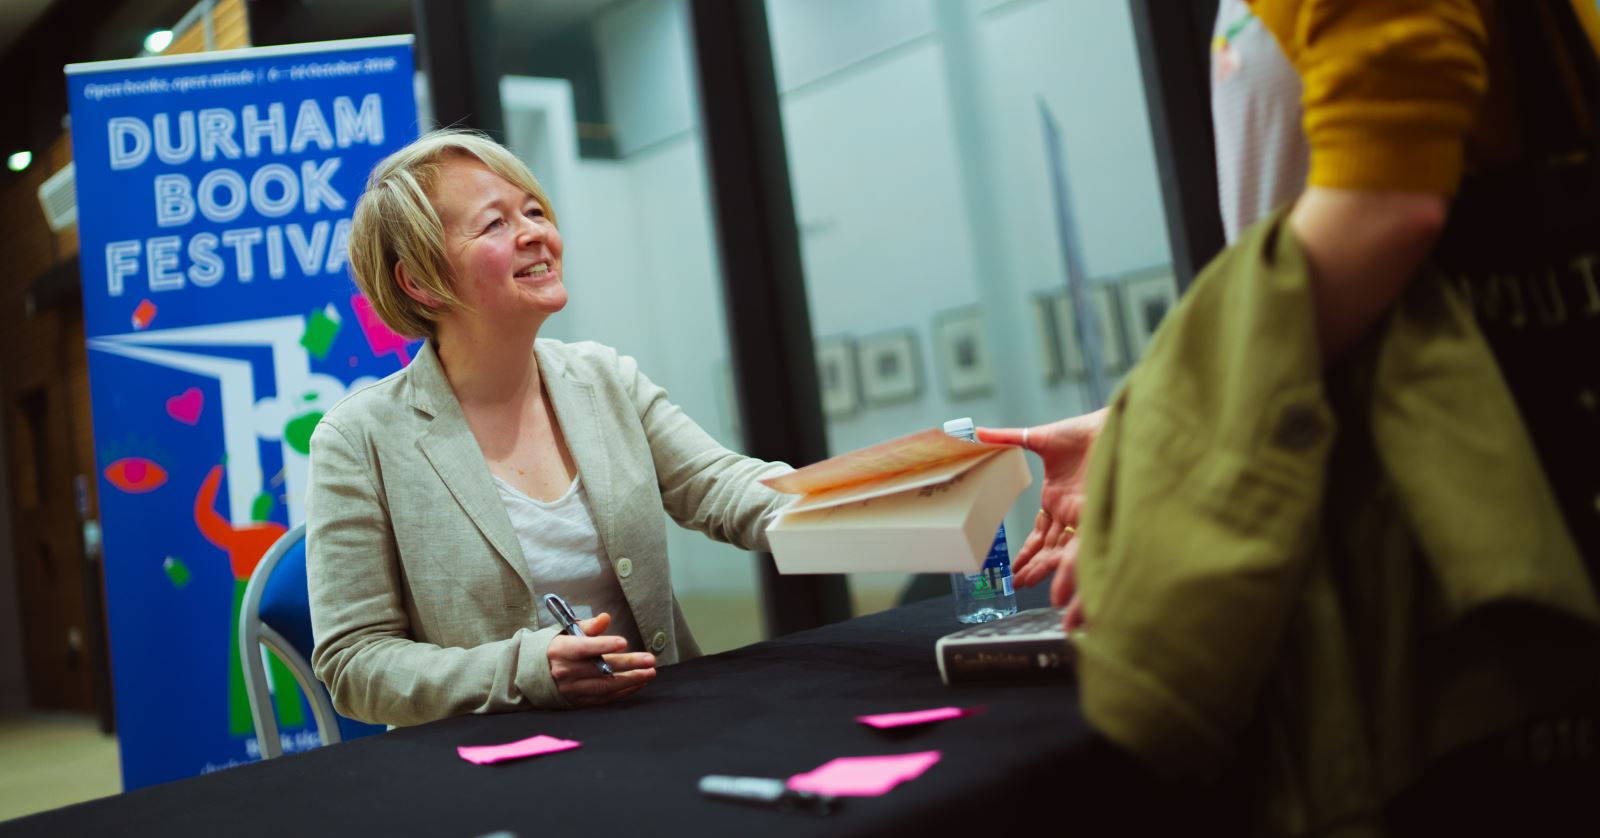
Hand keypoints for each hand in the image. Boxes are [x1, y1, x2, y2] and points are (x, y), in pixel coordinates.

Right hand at [547, 612, 655, 706]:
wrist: (533, 674)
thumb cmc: (556, 648)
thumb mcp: (567, 632)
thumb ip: (589, 626)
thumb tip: (606, 618)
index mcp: (561, 650)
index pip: (585, 648)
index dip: (604, 645)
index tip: (624, 642)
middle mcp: (565, 671)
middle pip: (600, 668)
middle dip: (628, 664)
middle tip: (649, 659)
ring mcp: (572, 689)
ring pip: (605, 686)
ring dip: (630, 680)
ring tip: (649, 673)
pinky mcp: (578, 701)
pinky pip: (604, 698)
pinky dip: (623, 691)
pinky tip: (638, 683)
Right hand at [978, 410, 1105, 624]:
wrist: (1110, 426)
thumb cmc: (1082, 430)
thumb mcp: (1038, 438)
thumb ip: (1007, 438)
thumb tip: (978, 432)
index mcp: (1059, 498)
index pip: (1041, 533)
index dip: (1027, 550)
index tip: (1014, 567)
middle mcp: (1073, 513)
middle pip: (1051, 548)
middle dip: (1034, 567)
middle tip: (1017, 584)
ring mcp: (1085, 518)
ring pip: (1064, 553)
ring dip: (1048, 572)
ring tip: (1030, 588)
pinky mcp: (1096, 520)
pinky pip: (1080, 550)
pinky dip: (1068, 570)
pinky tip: (1059, 587)